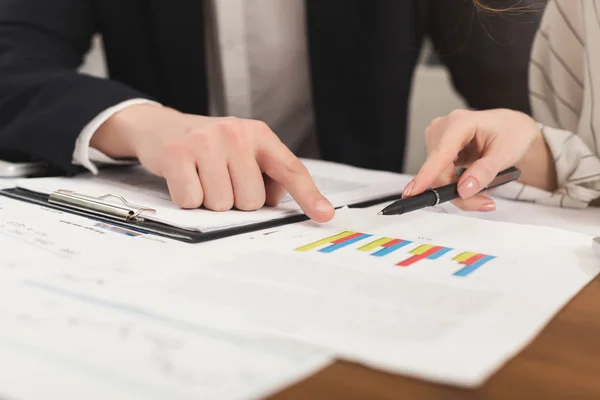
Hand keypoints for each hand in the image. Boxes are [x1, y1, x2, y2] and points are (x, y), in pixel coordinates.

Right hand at [91, 104, 334, 221]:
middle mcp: (236, 133)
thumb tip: (276, 203)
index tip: (324, 215)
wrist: (162, 128)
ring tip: (202, 178)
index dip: (309, 195)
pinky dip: (187, 199)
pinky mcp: (178, 154)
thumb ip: (266, 175)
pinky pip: (193, 201)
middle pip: (252, 200)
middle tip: (220, 179)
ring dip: (211, 201)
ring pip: (222, 204)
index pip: (290, 169)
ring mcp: (206, 142)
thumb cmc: (210, 148)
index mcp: (259, 134)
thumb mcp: (243, 152)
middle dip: (236, 200)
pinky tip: (184, 179)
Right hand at [406, 109, 556, 210]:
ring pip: (438, 177)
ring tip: (483, 192)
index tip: (413, 192)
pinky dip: (455, 185)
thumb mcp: (506, 154)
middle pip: (439, 172)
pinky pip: (440, 176)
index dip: (426, 175)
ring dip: (458, 191)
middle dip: (458, 193)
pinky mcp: (437, 149)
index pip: (440, 154)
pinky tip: (472, 181)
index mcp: (460, 122)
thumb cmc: (512, 134)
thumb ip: (485, 172)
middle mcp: (442, 128)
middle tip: (484, 203)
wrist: (512, 130)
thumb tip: (463, 190)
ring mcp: (437, 138)